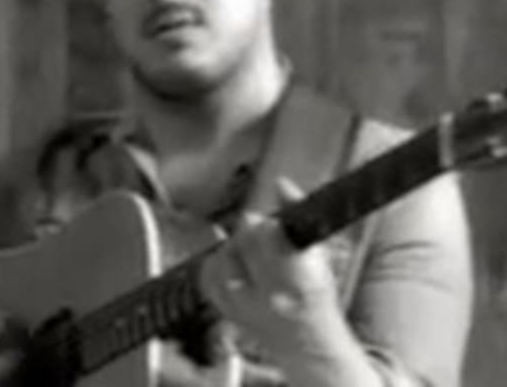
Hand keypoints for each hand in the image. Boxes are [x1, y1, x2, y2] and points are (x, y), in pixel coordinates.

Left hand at [197, 177, 346, 360]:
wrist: (305, 340)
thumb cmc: (315, 291)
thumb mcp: (318, 251)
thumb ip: (298, 213)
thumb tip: (281, 182)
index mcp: (300, 278)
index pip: (268, 233)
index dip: (268, 225)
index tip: (274, 226)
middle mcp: (270, 295)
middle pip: (243, 241)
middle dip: (251, 232)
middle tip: (262, 238)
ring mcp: (244, 306)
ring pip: (221, 256)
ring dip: (233, 248)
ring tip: (251, 256)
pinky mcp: (225, 311)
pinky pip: (207, 275)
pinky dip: (215, 265)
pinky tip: (233, 266)